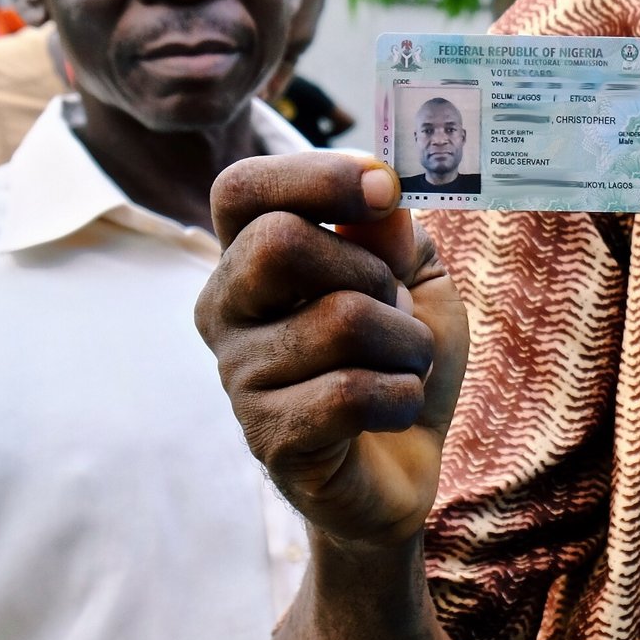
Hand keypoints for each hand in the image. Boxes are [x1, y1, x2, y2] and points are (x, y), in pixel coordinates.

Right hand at [197, 152, 465, 548]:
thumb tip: (378, 195)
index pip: (241, 189)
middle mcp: (225, 310)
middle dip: (370, 271)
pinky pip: (351, 391)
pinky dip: (401, 396)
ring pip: (340, 320)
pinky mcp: (269, 436)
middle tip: (394, 309)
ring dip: (406, 344)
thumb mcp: (414, 278)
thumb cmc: (397, 357)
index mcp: (249, 257)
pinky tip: (393, 411)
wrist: (405, 464)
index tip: (381, 189)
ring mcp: (238, 377)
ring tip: (403, 367)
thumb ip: (393, 232)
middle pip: (278, 242)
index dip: (313, 175)